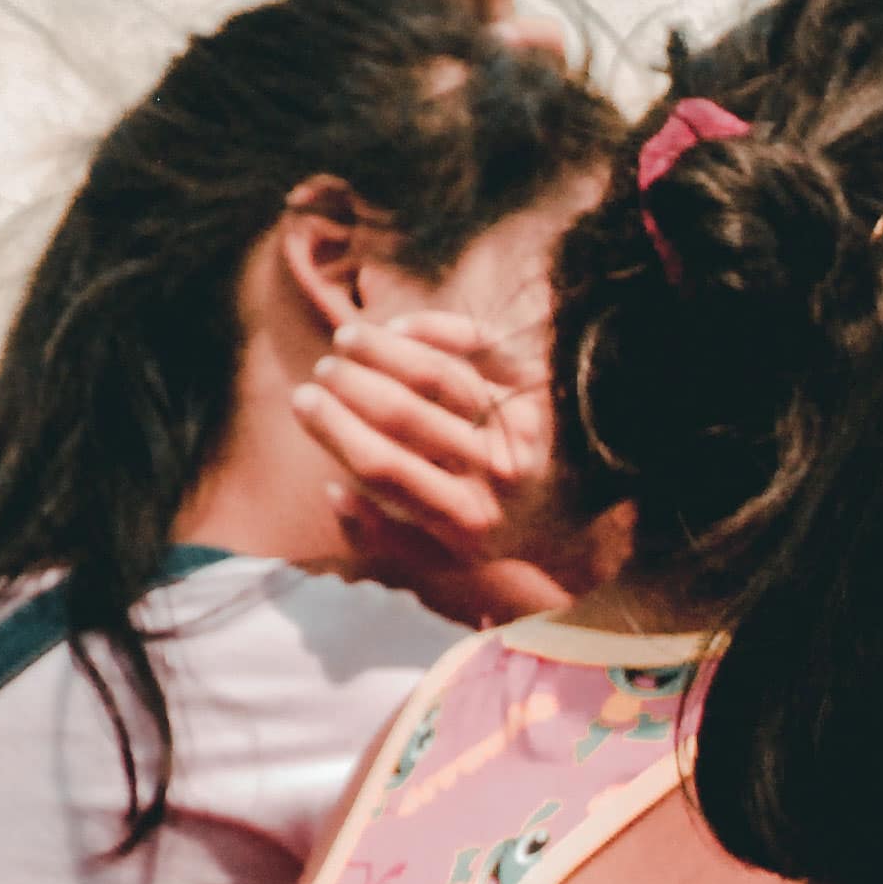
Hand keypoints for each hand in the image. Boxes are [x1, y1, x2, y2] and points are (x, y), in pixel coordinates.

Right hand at [293, 297, 613, 622]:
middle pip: (405, 417)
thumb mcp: (442, 557)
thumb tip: (333, 491)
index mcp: (465, 521)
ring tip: (347, 338)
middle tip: (324, 369)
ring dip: (384, 349)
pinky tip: (399, 327)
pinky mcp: (540, 389)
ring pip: (439, 375)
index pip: (383, 467)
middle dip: (352, 386)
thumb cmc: (492, 530)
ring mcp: (522, 428)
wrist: (579, 513)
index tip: (303, 401)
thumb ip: (383, 537)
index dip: (334, 429)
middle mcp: (496, 474)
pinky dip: (436, 329)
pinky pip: (481, 345)